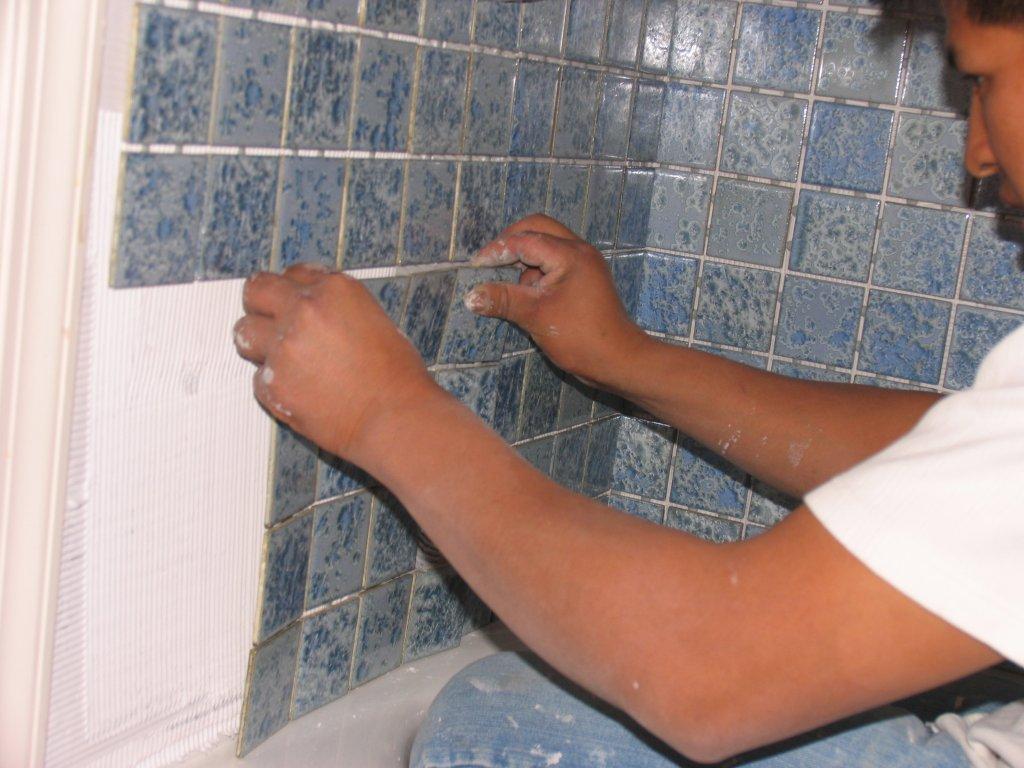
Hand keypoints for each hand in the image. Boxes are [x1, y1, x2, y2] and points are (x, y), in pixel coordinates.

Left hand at [232, 264, 437, 463]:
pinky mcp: (272, 383)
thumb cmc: (395, 375)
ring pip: (244, 333)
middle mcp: (303, 310)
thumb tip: (313, 309)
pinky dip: (275, 385)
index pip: (292, 273)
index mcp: (333, 289)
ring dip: (258, 343)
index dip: (291, 290)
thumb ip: (335, 307)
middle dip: (260, 305)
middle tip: (269, 321)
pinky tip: (302, 392)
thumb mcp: (374, 320)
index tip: (293, 302)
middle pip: (256, 291)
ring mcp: (283, 346)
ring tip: (282, 360)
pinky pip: (258, 377)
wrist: (393, 417)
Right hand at [466, 214, 649, 387]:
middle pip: (538, 228)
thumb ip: (503, 300)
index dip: (496, 250)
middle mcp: (580, 251)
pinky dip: (537, 272)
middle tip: (490, 262)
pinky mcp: (585, 278)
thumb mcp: (536, 316)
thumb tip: (470, 295)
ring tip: (510, 287)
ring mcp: (584, 264)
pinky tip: (527, 295)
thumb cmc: (581, 338)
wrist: (619, 361)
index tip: (475, 266)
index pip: (525, 239)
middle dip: (511, 242)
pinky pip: (555, 262)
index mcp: (570, 254)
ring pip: (546, 244)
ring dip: (524, 259)